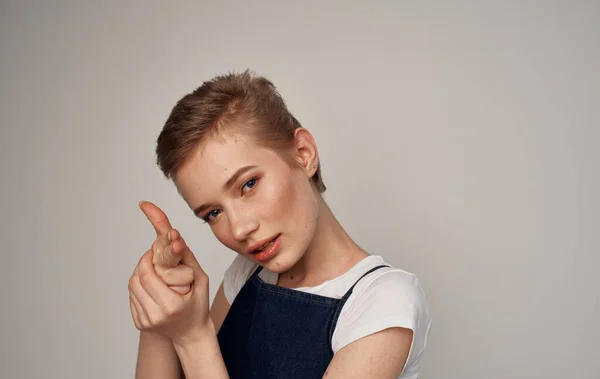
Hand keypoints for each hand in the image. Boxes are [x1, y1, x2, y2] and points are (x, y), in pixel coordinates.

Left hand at [128, 201, 212, 345]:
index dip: (146, 260)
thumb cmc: (198, 306)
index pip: (147, 277)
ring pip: (131, 288)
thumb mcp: (201, 281)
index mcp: (171, 306)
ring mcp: (145, 321)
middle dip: (141, 264)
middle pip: (135, 281)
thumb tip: (176, 238)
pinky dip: (138, 287)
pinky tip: (150, 284)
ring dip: (138, 274)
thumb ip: (188, 259)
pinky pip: (132, 297)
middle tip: (150, 257)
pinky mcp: (139, 323)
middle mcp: (155, 315)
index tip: (152, 251)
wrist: (191, 334)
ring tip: (151, 269)